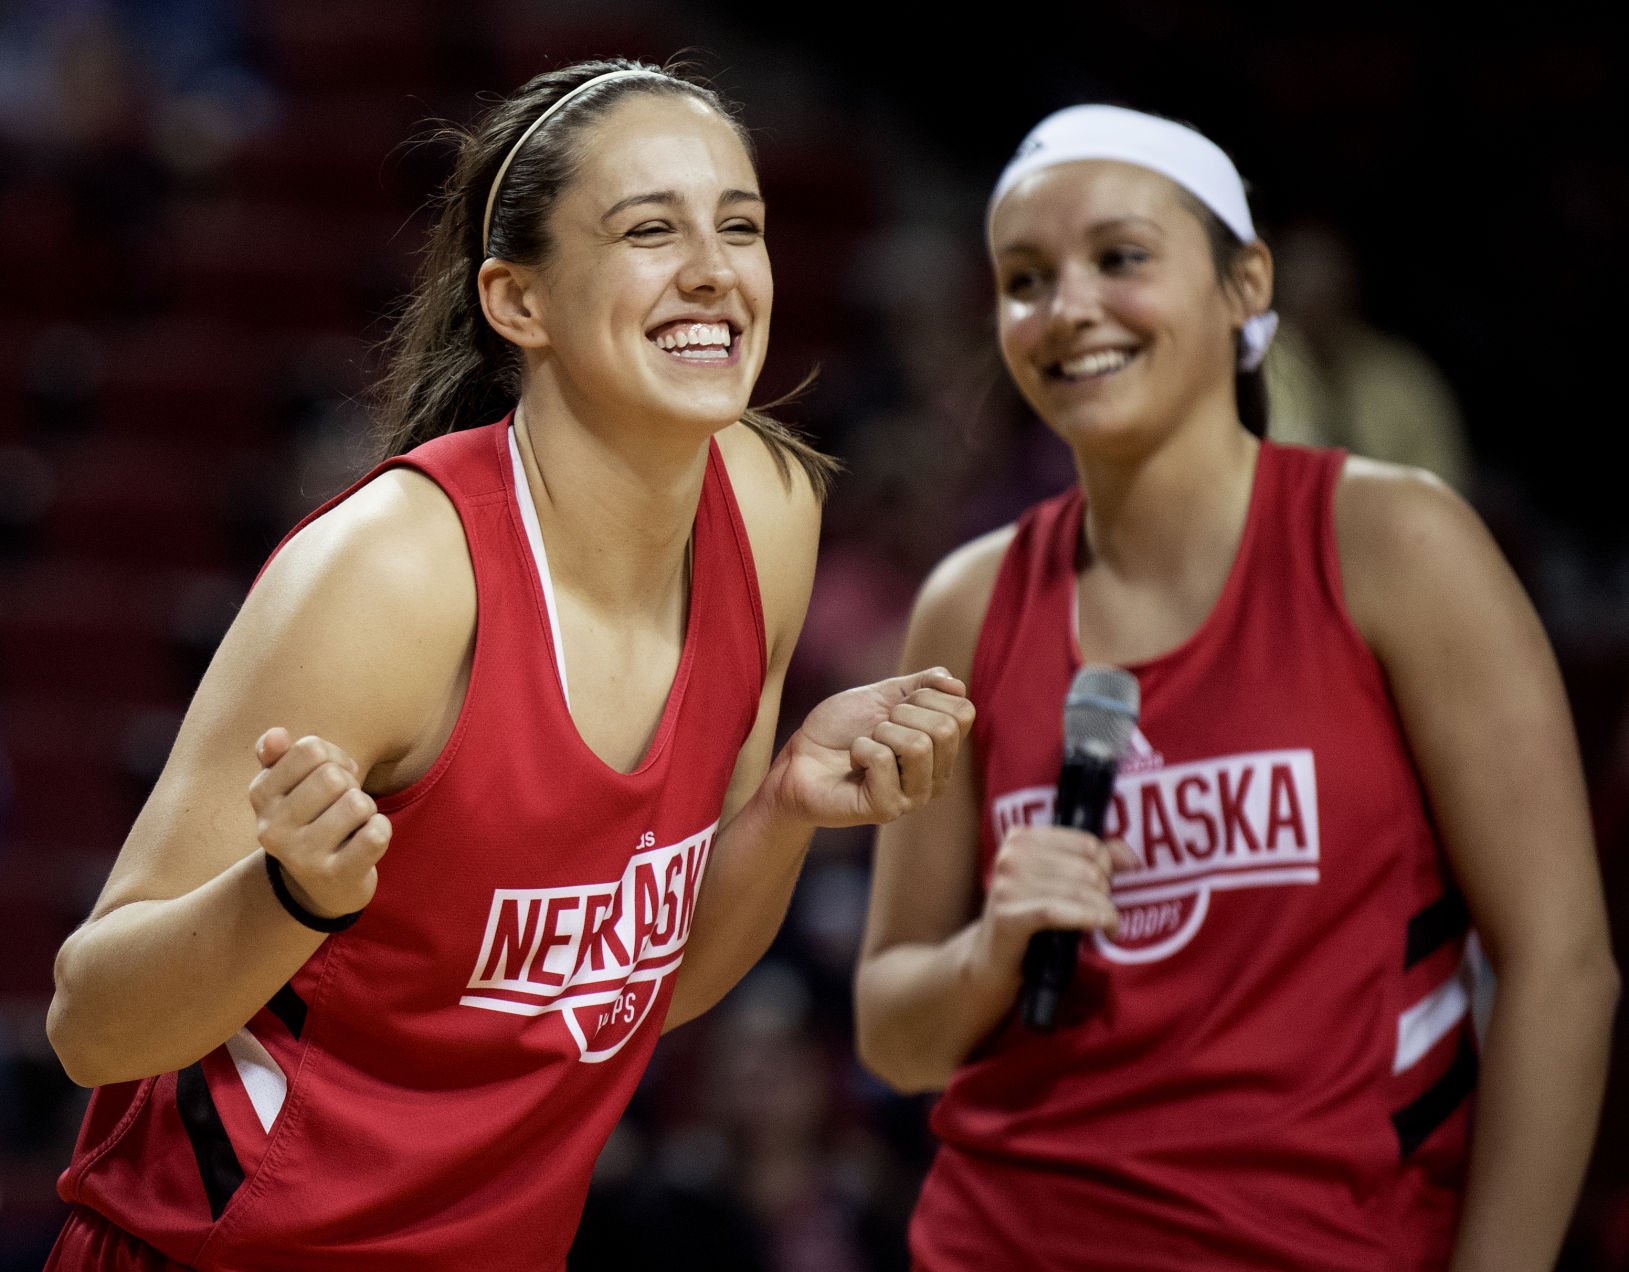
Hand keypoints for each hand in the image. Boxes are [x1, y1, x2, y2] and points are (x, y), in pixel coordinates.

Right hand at [248, 729, 391, 919]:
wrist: (322, 886)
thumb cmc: (312, 820)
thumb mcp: (290, 786)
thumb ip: (280, 756)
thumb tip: (275, 735)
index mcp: (260, 796)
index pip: (311, 749)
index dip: (334, 757)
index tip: (331, 777)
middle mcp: (272, 829)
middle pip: (334, 776)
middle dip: (350, 785)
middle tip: (343, 805)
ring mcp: (302, 857)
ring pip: (357, 804)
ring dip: (366, 809)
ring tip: (351, 825)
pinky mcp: (335, 876)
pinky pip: (376, 834)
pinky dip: (381, 829)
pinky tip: (365, 841)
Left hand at [766, 668, 974, 828]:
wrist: (800, 759)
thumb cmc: (841, 729)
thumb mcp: (885, 695)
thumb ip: (923, 685)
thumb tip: (956, 685)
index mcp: (943, 750)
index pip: (963, 712)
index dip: (925, 696)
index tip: (896, 707)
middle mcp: (937, 778)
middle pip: (945, 729)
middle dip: (901, 714)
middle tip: (877, 727)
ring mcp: (914, 797)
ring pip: (918, 745)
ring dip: (880, 733)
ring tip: (865, 744)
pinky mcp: (887, 809)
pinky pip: (883, 760)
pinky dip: (859, 749)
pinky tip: (853, 763)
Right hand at [973, 825, 1140, 978]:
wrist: (989, 958)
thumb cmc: (1029, 916)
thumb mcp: (1056, 881)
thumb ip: (1093, 861)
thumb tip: (1131, 858)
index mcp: (1022, 837)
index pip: (1087, 843)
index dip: (1107, 867)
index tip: (1107, 888)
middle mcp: (1011, 855)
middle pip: (1086, 869)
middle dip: (1105, 894)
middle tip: (1103, 914)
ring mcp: (1006, 885)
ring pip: (1079, 892)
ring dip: (1105, 913)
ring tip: (1108, 927)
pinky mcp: (1007, 915)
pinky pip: (1059, 912)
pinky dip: (1089, 920)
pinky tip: (1102, 931)